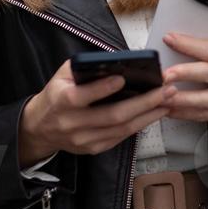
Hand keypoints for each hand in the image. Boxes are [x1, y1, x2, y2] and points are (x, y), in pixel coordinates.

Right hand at [18, 59, 177, 163]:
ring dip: (149, 115)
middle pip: (112, 116)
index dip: (103, 88)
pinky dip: (141, 124)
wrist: (39, 128)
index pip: (83, 96)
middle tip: (165, 90)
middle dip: (143, 103)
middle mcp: (73, 123)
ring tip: (168, 100)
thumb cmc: (56, 95)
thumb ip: (84, 66)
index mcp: (62, 101)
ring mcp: (84, 140)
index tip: (123, 78)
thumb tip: (115, 60)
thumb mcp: (61, 75)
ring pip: (122, 129)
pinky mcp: (94, 148)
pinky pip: (122, 137)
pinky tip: (155, 113)